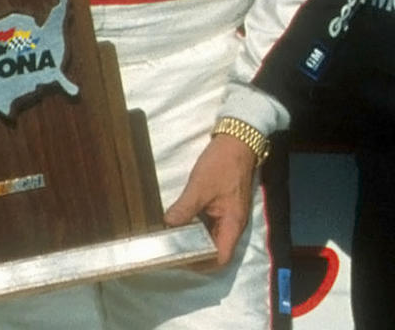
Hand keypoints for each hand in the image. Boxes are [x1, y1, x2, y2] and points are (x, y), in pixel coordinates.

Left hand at [163, 133, 257, 265]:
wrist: (237, 141)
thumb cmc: (222, 165)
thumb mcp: (200, 186)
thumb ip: (185, 208)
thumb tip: (168, 226)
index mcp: (232, 225)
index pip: (220, 258)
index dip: (202, 264)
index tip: (181, 261)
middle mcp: (233, 225)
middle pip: (215, 249)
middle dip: (195, 252)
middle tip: (171, 250)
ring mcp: (229, 214)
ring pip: (211, 235)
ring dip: (195, 238)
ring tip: (172, 238)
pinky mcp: (223, 204)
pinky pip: (210, 221)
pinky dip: (197, 224)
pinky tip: (180, 220)